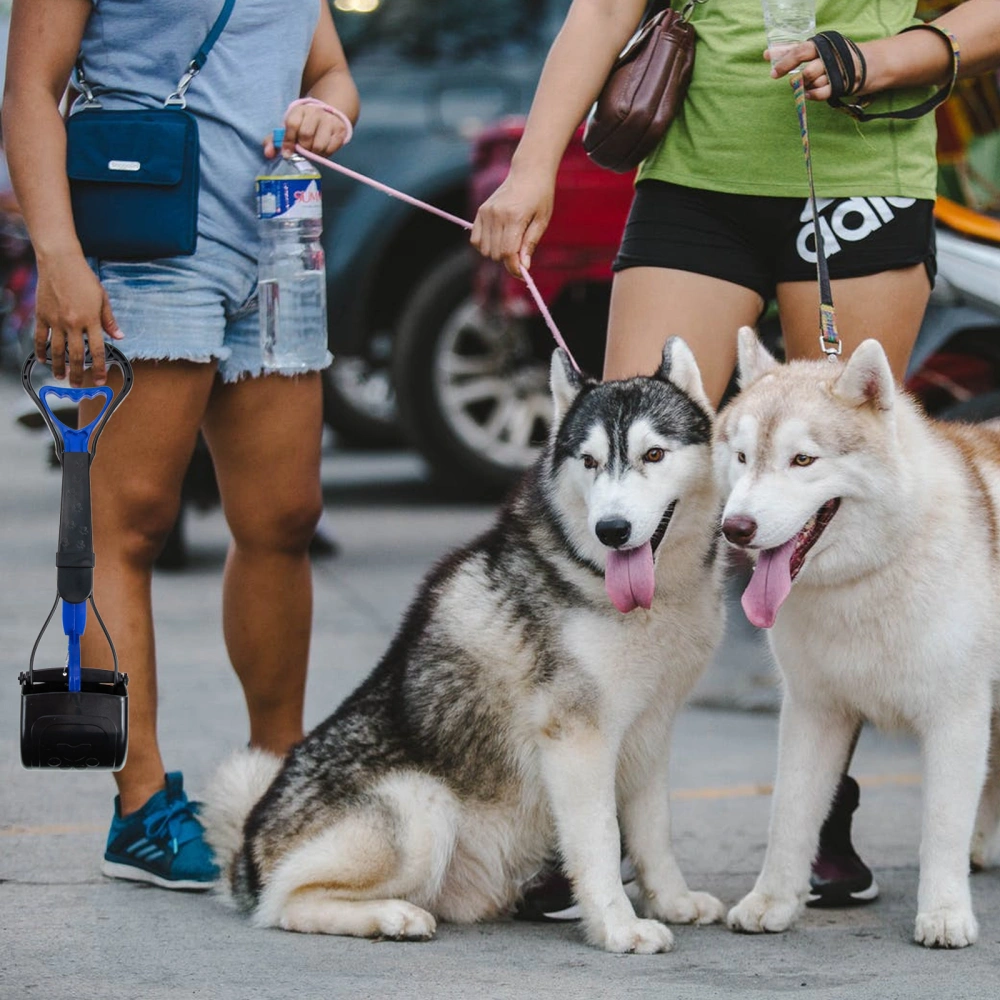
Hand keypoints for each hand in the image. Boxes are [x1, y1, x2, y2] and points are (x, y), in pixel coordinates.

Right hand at [34, 252, 122, 386]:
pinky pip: (40, 338)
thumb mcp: (103, 298)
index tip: (100, 380)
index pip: (98, 351)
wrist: (60, 262)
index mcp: (91, 320)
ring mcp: (56, 320)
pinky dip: (41, 351)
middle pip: (77, 355)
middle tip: (78, 385)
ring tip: (61, 377)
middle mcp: (73, 323)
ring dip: (59, 367)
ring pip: (57, 350)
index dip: (100, 368)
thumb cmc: (84, 278)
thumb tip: (119, 337)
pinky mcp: (42, 315)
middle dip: (78, 373)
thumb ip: (109, 320)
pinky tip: (43, 360)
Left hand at [263, 103, 350, 159]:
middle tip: (303, 149)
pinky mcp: (340, 131)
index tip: (287, 152)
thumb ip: (275, 142)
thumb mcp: (288, 130)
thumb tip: (268, 153)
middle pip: (306, 136)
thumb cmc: (303, 126)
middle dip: (302, 148)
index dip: (288, 141)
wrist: (328, 117)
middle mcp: (315, 112)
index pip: (292, 124)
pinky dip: (325, 154)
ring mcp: (329, 120)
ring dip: (314, 153)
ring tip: (313, 150)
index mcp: (299, 110)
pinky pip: (331, 149)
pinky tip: (322, 149)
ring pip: (318, 146)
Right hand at [470, 167, 554, 278]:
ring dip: (496, 253)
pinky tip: (497, 240)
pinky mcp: (480, 211)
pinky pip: (475, 240)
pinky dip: (485, 246)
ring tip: (510, 243)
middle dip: (508, 260)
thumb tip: (523, 267)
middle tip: (520, 254)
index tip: (523, 274)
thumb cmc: (540, 197)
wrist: (528, 173)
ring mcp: (486, 212)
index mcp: (514, 217)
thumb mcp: (542, 221)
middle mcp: (497, 215)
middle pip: (495, 254)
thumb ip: (530, 244)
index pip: (507, 253)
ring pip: (484, 250)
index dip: (514, 268)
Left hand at [766, 40, 859, 100]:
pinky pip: (822, 93)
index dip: (785, 62)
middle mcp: (829, 57)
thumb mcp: (814, 48)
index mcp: (821, 45)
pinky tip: (806, 93)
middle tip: (792, 82)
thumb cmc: (832, 55)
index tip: (773, 73)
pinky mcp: (841, 85)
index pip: (800, 51)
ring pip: (815, 82)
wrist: (864, 63)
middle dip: (797, 79)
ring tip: (804, 84)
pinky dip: (812, 94)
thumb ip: (791, 51)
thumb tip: (767, 55)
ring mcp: (836, 71)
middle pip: (808, 70)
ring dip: (806, 85)